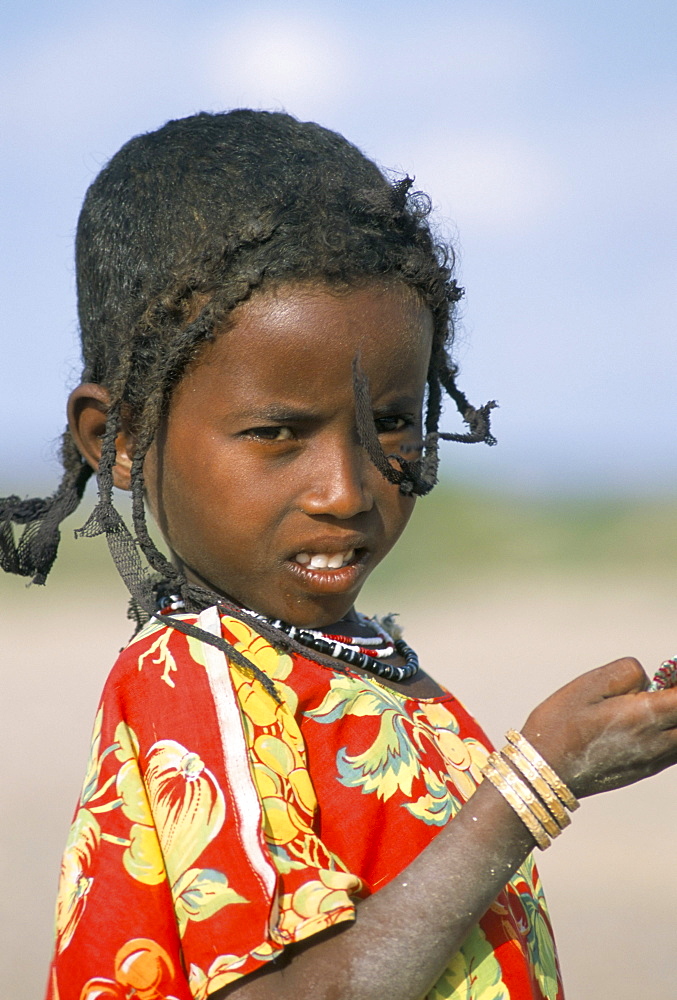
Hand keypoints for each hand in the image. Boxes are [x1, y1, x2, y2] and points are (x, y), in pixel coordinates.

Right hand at [521, 657, 676, 797]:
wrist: (546, 770)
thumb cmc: (561, 723)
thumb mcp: (589, 684)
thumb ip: (627, 673)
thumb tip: (650, 680)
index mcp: (645, 717)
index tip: (669, 673)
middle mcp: (657, 742)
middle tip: (664, 683)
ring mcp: (653, 759)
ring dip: (673, 715)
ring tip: (650, 702)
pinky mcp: (646, 769)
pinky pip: (673, 748)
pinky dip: (669, 731)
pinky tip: (644, 720)